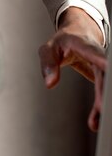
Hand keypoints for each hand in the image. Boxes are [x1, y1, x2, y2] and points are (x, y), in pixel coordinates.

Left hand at [38, 7, 106, 130]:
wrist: (79, 32)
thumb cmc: (64, 40)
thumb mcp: (48, 48)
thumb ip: (48, 64)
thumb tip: (50, 83)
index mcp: (84, 45)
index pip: (95, 54)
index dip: (102, 62)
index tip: (108, 69)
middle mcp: (98, 56)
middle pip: (104, 75)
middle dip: (103, 94)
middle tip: (101, 110)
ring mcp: (102, 66)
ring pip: (105, 85)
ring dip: (102, 104)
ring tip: (95, 123)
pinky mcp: (102, 76)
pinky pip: (103, 91)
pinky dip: (100, 105)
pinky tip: (96, 120)